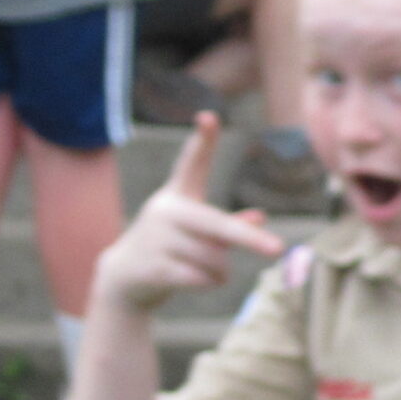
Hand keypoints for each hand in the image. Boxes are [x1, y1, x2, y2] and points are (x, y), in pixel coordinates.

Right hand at [94, 116, 285, 314]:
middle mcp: (166, 211)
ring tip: (203, 269)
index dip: (202, 141)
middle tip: (278, 249)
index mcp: (178, 195)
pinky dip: (209, 282)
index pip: (192, 163)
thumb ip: (227, 224)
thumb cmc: (170, 246)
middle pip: (217, 225)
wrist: (122, 277)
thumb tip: (260, 217)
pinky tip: (194, 279)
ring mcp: (156, 238)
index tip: (208, 116)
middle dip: (248, 239)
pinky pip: (200, 278)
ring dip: (221, 270)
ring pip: (214, 258)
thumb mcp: (196, 230)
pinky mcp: (152, 266)